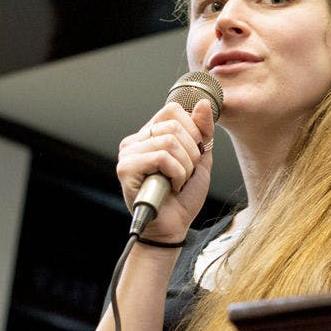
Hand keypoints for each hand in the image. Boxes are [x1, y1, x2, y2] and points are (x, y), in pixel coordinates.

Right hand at [116, 98, 215, 241]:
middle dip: (191, 154)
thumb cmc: (184, 195)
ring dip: (185, 167)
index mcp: (151, 134)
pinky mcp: (126, 168)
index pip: (173, 109)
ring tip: (177, 182)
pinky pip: (161, 158)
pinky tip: (170, 187)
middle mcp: (136, 140)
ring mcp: (128, 153)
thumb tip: (204, 103)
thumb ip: (203, 131)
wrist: (174, 226)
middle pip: (174, 125)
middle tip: (185, 174)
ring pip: (170, 142)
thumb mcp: (201, 158)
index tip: (193, 154)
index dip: (192, 131)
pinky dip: (176, 174)